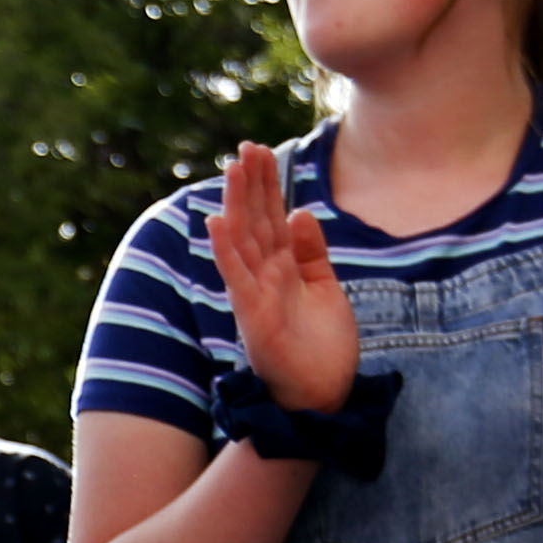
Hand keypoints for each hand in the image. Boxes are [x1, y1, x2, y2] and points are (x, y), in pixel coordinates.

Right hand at [208, 138, 358, 410]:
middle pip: (256, 221)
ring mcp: (256, 295)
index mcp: (283, 269)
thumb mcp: (324, 288)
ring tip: (232, 170)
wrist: (322, 396)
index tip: (261, 150)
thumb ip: (312, 252)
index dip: (267, 184)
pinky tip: (217, 223)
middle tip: (246, 146)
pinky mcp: (253, 317)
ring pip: (243, 241)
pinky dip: (226, 251)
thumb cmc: (321, 348)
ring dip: (236, 205)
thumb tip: (301, 211)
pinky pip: (237, 278)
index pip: (272, 217)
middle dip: (251, 184)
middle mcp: (265, 277)